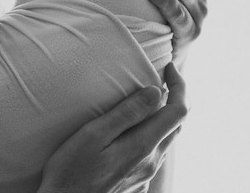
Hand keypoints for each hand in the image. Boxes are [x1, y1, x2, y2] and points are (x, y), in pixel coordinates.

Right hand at [38, 64, 187, 192]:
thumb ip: (126, 114)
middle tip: (160, 78)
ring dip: (162, 117)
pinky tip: (132, 131)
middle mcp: (150, 162)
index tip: (168, 68)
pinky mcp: (136, 184)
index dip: (179, 85)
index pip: (178, 111)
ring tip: (146, 100)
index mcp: (143, 145)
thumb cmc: (70, 172)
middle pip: (176, 125)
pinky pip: (152, 155)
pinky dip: (150, 135)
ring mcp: (144, 176)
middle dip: (173, 98)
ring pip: (165, 140)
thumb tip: (155, 91)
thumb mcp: (93, 135)